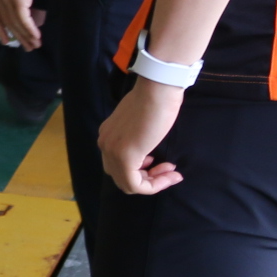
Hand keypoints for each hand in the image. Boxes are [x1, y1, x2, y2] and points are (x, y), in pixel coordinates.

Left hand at [0, 0, 41, 49]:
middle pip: (8, 24)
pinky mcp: (17, 2)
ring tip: (35, 45)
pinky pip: (24, 21)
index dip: (0, 29)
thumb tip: (24, 7)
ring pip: (16, 24)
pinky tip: (36, 36)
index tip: (5, 40)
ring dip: (27, 36)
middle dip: (18, 37)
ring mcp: (7, 2)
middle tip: (27, 47)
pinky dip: (30, 30)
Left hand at [99, 77, 186, 194]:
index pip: (119, 165)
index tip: (163, 165)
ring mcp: (112, 151)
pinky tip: (171, 175)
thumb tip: (145, 151)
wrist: (157, 90)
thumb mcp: (140, 123)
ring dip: (153, 182)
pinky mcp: (124, 157)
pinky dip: (155, 185)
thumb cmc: (155, 101)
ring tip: (171, 172)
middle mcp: (105, 144)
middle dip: (148, 177)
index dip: (144, 171)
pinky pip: (135, 184)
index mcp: (107, 135)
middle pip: (121, 176)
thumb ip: (137, 138)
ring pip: (128, 183)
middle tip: (168, 169)